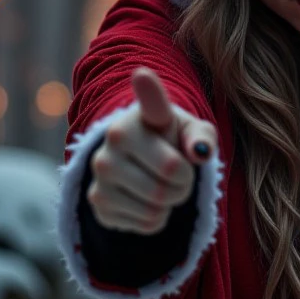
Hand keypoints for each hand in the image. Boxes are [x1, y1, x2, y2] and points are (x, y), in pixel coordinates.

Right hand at [87, 66, 216, 233]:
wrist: (138, 162)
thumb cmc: (171, 140)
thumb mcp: (192, 133)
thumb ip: (201, 137)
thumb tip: (200, 152)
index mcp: (140, 115)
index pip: (149, 103)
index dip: (148, 89)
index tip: (143, 75)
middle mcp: (113, 139)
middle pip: (172, 176)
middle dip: (186, 182)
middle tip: (178, 173)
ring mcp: (100, 172)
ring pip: (159, 205)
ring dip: (172, 202)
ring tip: (161, 185)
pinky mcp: (98, 203)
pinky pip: (148, 223)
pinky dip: (157, 218)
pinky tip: (145, 200)